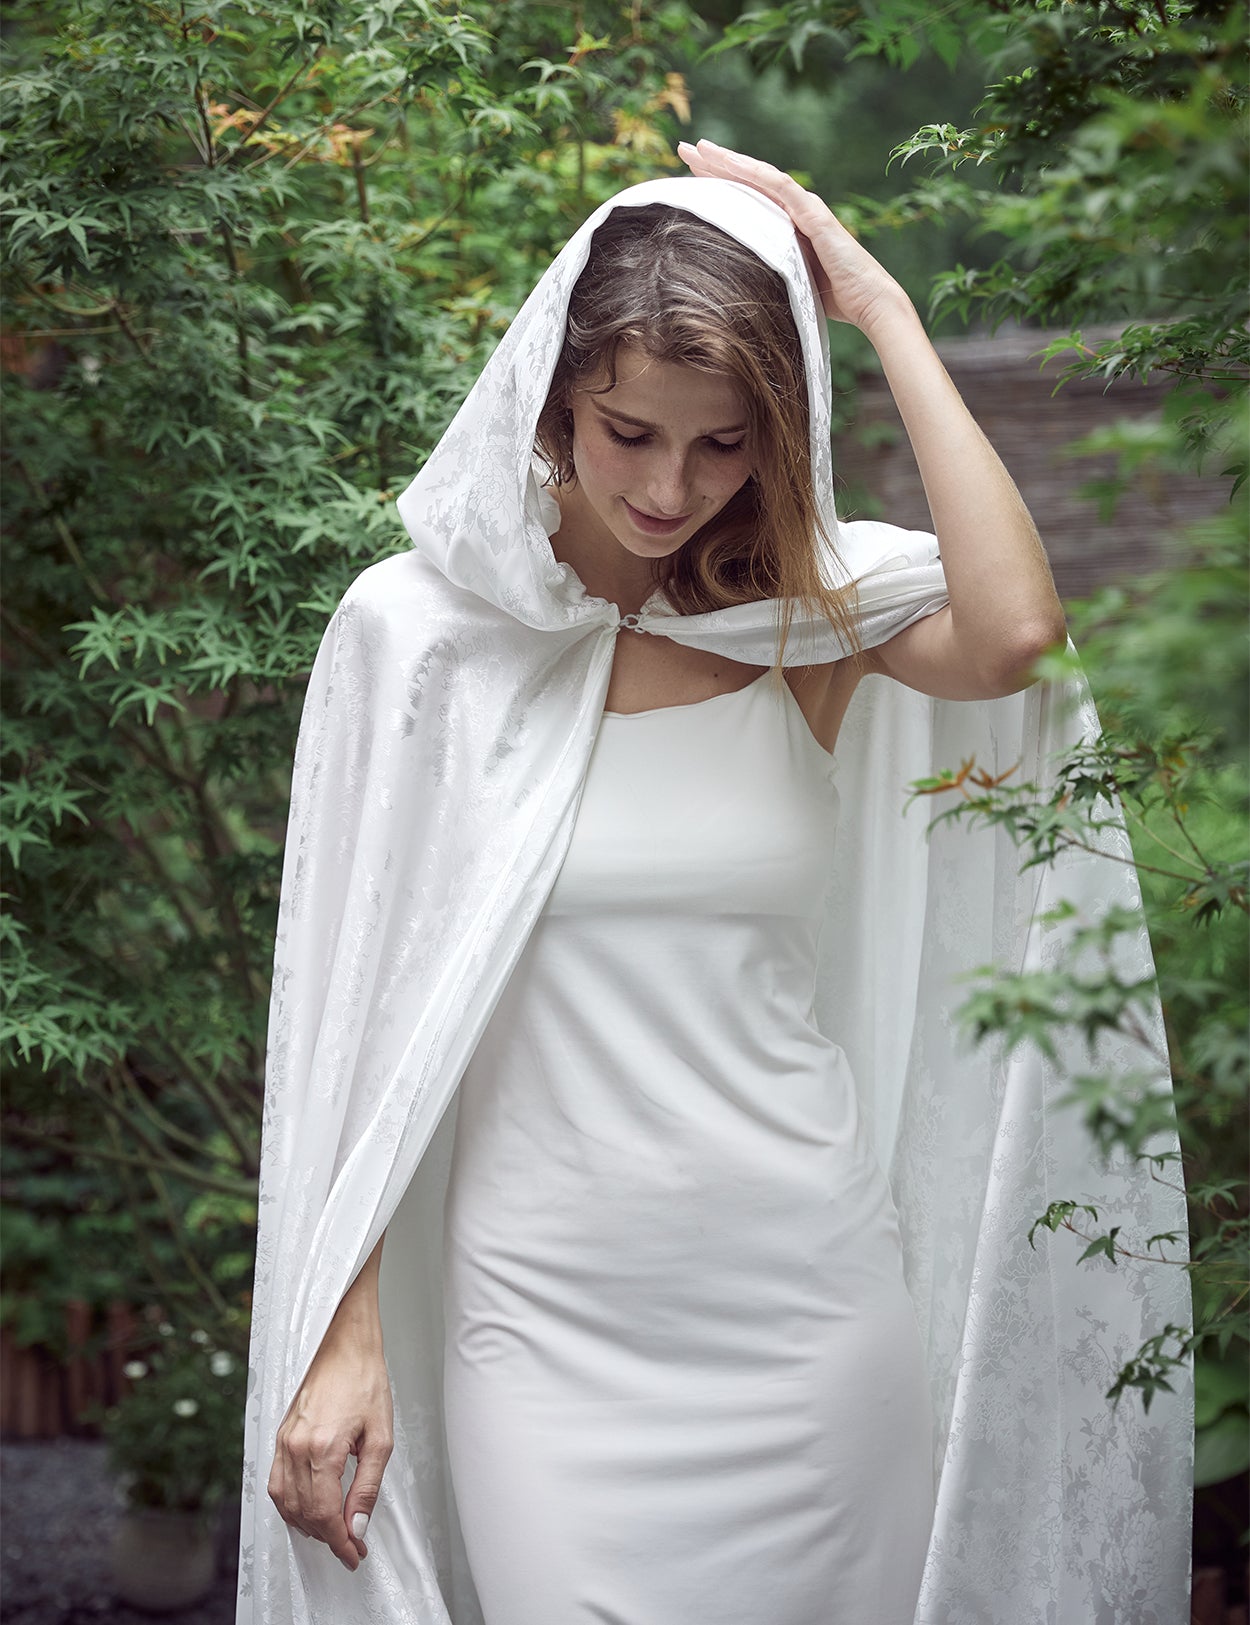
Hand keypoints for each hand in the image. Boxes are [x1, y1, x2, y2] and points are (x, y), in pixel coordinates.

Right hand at [267, 1330, 393, 1572]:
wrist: (343, 1345)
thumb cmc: (365, 1381)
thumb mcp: (381, 1437)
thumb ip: (367, 1486)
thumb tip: (356, 1525)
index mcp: (323, 1447)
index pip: (325, 1514)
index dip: (340, 1542)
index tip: (355, 1554)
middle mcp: (296, 1448)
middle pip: (304, 1514)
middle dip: (327, 1537)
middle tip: (351, 1545)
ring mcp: (283, 1442)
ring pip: (286, 1504)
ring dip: (308, 1525)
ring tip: (332, 1531)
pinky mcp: (279, 1436)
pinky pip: (277, 1484)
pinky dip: (290, 1505)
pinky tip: (308, 1509)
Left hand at [676, 138, 910, 334]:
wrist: (869, 302)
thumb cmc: (832, 300)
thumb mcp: (787, 282)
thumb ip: (766, 270)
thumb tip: (732, 280)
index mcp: (787, 224)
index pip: (746, 197)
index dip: (718, 183)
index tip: (689, 174)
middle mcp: (794, 209)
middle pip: (748, 181)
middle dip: (715, 164)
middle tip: (683, 148)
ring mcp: (805, 209)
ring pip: (759, 177)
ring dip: (728, 161)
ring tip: (699, 148)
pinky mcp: (814, 216)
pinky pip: (780, 187)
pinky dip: (755, 173)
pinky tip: (731, 161)